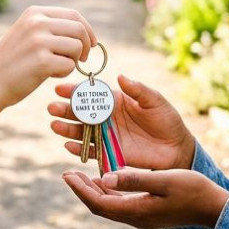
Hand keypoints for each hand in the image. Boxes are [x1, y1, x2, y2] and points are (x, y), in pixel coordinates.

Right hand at [0, 6, 95, 115]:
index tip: (91, 43)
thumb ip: (50, 27)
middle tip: (81, 60)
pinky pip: (70, 65)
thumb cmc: (11, 62)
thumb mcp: (27, 34)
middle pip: (79, 29)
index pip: (73, 14)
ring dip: (73, 61)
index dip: (87, 30)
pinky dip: (64, 73)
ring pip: (77, 47)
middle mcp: (37, 22)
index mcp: (34, 13)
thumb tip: (83, 31)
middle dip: (85, 46)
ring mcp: (39, 41)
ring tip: (56, 67)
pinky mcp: (42, 61)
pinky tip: (48, 75)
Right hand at [49, 75, 193, 170]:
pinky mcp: (110, 153)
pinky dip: (79, 148)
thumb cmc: (167, 120)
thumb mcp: (155, 101)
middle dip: (66, 110)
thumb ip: (138, 90)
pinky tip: (68, 145)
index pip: (93, 94)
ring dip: (67, 129)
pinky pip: (91, 151)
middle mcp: (107, 117)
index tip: (60, 88)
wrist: (176, 148)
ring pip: (82, 131)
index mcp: (117, 101)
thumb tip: (120, 76)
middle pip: (83, 112)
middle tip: (52, 107)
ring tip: (55, 126)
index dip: (77, 91)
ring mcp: (107, 135)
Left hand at [63, 168, 228, 228]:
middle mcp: (135, 218)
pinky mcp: (147, 213)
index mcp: (136, 211)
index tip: (66, 175)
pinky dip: (108, 192)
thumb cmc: (192, 190)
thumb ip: (134, 179)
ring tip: (81, 176)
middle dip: (82, 190)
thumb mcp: (163, 180)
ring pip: (109, 206)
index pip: (98, 202)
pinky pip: (120, 205)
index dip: (80, 190)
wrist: (214, 208)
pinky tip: (106, 180)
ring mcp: (141, 218)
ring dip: (94, 192)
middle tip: (67, 174)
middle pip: (99, 206)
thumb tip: (105, 176)